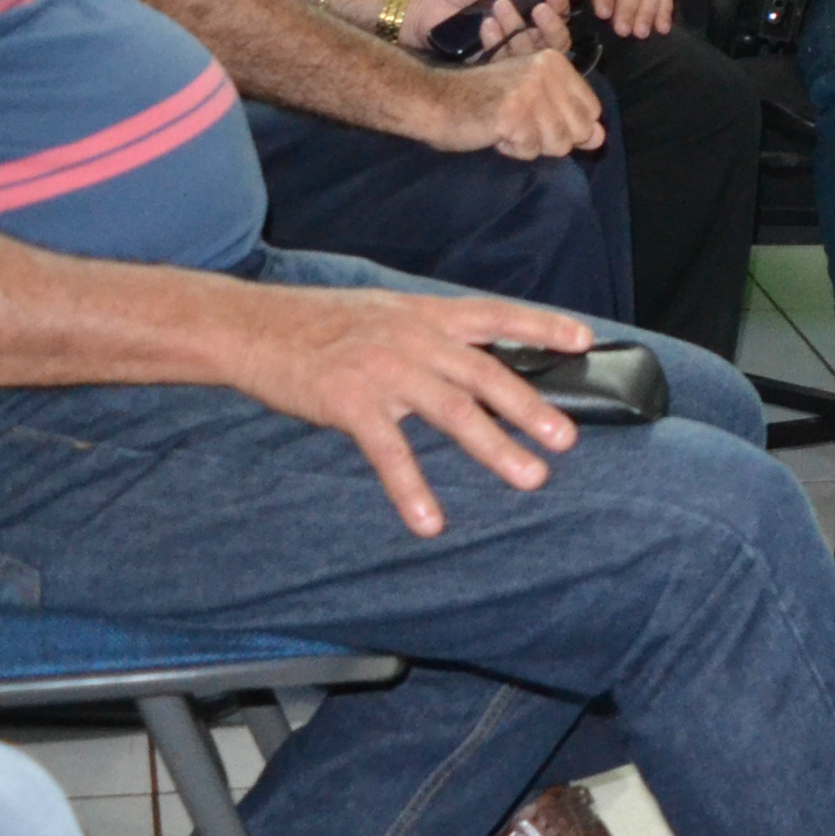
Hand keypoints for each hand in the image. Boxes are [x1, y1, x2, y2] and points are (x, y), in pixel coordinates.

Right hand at [232, 286, 589, 536]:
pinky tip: (430, 521)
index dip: (541, 325)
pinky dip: (412, 490)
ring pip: (453, 412)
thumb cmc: (319, 325)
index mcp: (424, 315)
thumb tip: (472, 358)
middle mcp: (413, 339)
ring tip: (530, 477)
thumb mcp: (383, 314)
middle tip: (566, 438)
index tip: (583, 340)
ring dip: (495, 448)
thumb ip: (427, 334)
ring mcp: (383, 370)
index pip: (495, 314)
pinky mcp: (350, 403)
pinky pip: (391, 453)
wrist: (251, 327)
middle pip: (486, 373)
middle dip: (531, 407)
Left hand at [408, 0, 564, 53]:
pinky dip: (497, 42)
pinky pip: (504, 65)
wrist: (426, 5)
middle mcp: (527, 35)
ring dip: (519, 29)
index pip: (559, 16)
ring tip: (499, 8)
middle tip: (539, 8)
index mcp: (533, 11)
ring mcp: (509, 54)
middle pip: (554, 41)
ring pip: (531, 54)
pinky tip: (485, 26)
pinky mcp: (491, 69)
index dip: (562, 6)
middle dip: (552, 25)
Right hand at [432, 48, 604, 160]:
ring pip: (557, 143)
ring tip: (506, 126)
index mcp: (555, 62)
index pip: (592, 110)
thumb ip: (568, 115)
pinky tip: (494, 132)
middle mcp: (547, 71)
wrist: (433, 99)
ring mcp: (531, 91)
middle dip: (551, 139)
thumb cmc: (481, 99)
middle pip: (579, 130)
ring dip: (530, 144)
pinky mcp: (513, 113)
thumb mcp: (531, 98)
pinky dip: (511, 149)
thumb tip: (601, 139)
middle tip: (520, 125)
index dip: (571, 126)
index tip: (539, 119)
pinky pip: (529, 150)